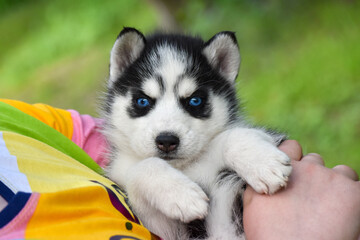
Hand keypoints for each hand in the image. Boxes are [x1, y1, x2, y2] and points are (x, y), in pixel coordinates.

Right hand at [243, 140, 359, 239]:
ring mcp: (331, 178)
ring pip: (341, 172)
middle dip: (314, 176)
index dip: (293, 159)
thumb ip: (261, 183)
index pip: (291, 147)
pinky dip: (353, 198)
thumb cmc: (269, 235)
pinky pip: (358, 188)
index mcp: (280, 168)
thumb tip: (268, 179)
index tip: (294, 175)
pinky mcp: (353, 194)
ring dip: (337, 184)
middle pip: (315, 161)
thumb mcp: (252, 203)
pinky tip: (345, 215)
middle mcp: (306, 168)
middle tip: (311, 200)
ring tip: (330, 209)